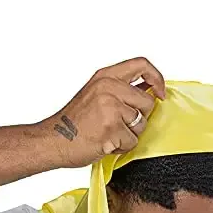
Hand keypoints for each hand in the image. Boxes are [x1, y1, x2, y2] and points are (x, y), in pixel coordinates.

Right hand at [39, 57, 165, 167]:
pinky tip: (105, 143)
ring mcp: (110, 108)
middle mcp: (108, 88)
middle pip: (147, 102)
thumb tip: (149, 92)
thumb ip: (120, 90)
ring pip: (141, 124)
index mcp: (105, 77)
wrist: (53, 140)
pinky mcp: (111, 129)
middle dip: (139, 117)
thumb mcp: (95, 94)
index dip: (157, 78)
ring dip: (129, 134)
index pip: (141, 65)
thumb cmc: (74, 122)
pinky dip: (121, 147)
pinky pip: (132, 141)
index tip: (160, 93)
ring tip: (108, 133)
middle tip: (119, 124)